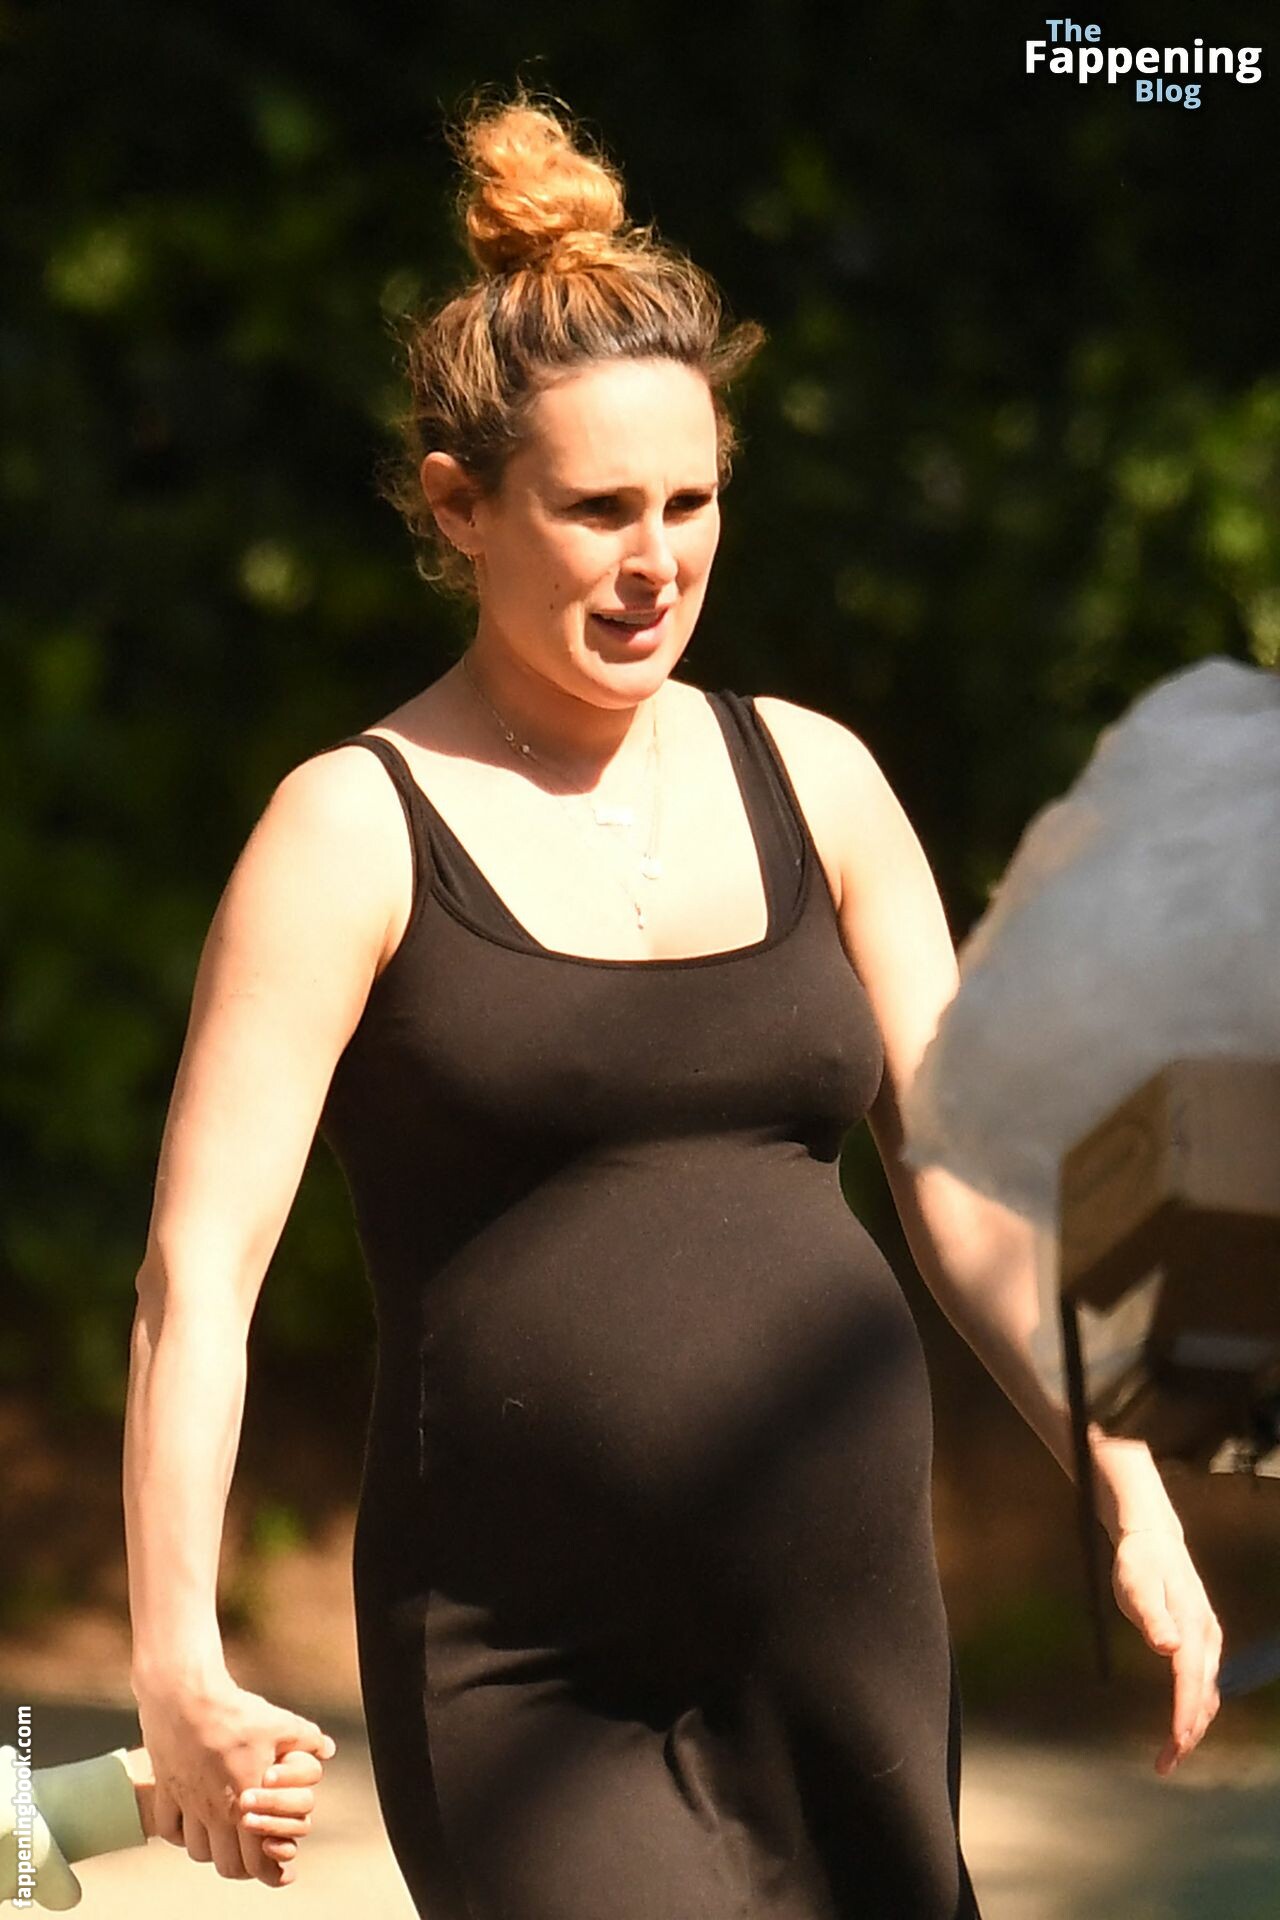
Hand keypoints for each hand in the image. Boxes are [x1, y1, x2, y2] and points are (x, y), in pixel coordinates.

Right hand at [135, 1674, 336, 1887]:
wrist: (186, 1695)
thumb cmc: (236, 1711)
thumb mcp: (281, 1723)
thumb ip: (308, 1740)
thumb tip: (328, 1748)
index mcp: (247, 1802)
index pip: (258, 1861)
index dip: (273, 1873)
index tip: (282, 1871)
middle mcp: (216, 1811)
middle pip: (228, 1866)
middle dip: (245, 1866)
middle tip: (254, 1855)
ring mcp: (188, 1803)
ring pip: (199, 1852)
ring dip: (214, 1850)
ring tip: (226, 1838)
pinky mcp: (166, 1790)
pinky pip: (169, 1829)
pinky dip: (182, 1833)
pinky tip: (193, 1822)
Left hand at [1109, 1527, 1222, 1776]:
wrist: (1154, 1541)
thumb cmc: (1140, 1564)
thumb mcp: (1138, 1585)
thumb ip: (1152, 1616)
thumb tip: (1168, 1646)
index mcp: (1193, 1626)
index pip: (1191, 1678)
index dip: (1185, 1712)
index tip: (1176, 1741)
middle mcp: (1207, 1638)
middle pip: (1204, 1695)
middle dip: (1188, 1732)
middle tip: (1165, 1764)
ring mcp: (1207, 1642)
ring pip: (1207, 1694)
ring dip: (1193, 1727)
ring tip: (1170, 1756)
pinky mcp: (1201, 1644)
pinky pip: (1203, 1686)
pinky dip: (1194, 1710)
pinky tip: (1182, 1726)